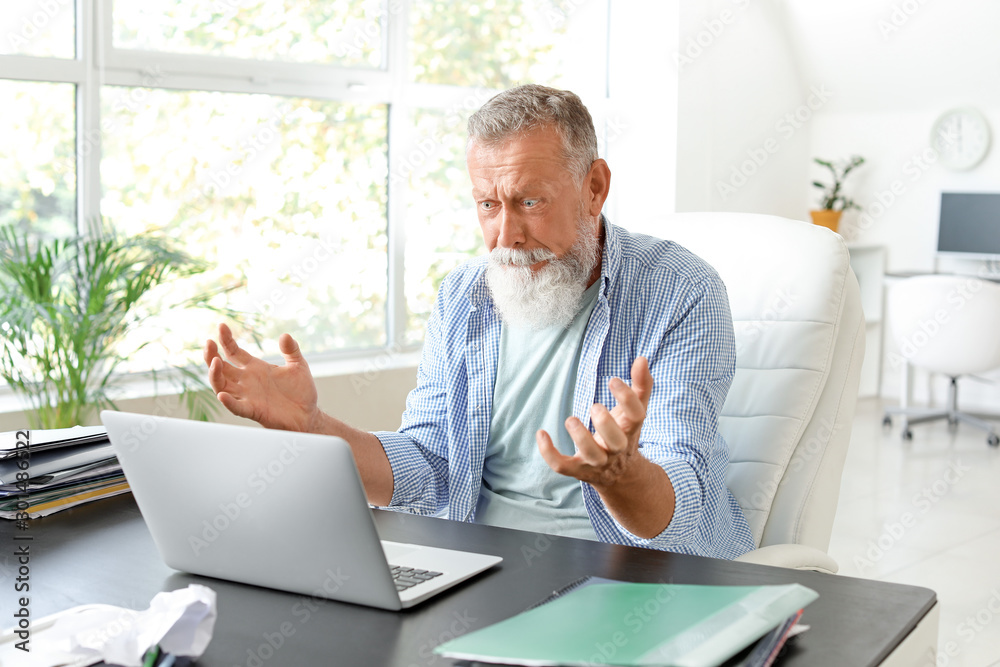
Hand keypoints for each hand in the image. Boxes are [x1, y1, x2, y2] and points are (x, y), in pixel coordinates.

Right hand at [203, 323, 319, 431]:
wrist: (308, 414)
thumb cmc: (301, 391)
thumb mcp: (298, 365)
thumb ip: (291, 350)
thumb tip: (285, 335)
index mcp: (254, 368)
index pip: (233, 352)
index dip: (226, 340)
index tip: (222, 326)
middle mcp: (246, 381)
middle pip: (221, 367)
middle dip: (212, 355)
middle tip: (208, 343)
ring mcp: (248, 396)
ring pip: (222, 386)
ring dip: (215, 375)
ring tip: (215, 362)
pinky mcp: (253, 410)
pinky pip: (236, 407)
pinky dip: (228, 402)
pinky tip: (222, 395)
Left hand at [537, 356, 652, 490]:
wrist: (621, 475)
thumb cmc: (624, 433)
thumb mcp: (634, 412)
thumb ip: (641, 385)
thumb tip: (641, 359)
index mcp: (630, 430)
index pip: (636, 416)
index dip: (627, 398)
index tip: (612, 380)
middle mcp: (616, 448)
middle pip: (617, 442)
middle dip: (606, 424)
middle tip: (595, 406)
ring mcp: (597, 461)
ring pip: (591, 455)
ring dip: (581, 438)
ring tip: (571, 419)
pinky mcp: (578, 469)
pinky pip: (563, 466)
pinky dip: (549, 453)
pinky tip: (541, 433)